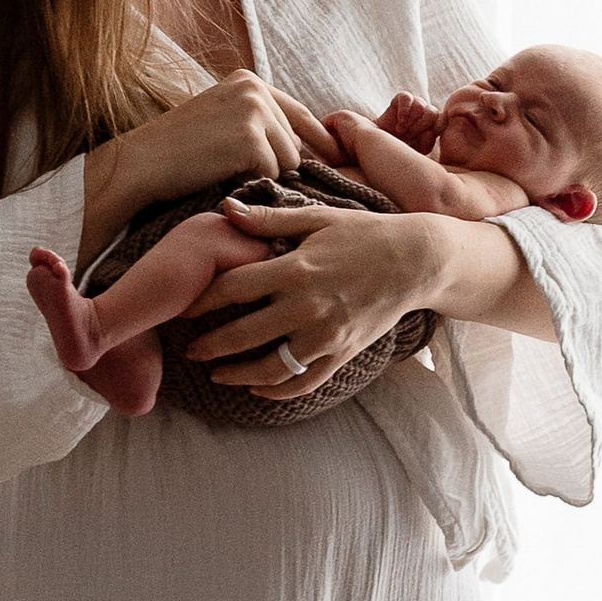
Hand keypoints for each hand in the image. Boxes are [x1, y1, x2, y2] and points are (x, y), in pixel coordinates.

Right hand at [80, 71, 330, 267]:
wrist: (140, 164)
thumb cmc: (177, 153)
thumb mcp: (221, 121)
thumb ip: (259, 123)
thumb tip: (310, 149)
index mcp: (248, 80)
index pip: (301, 114)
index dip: (320, 140)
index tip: (338, 158)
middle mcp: (254, 88)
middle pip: (296, 144)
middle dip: (277, 165)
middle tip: (237, 172)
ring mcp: (253, 111)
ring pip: (289, 162)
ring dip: (264, 176)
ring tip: (226, 171)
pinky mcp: (251, 139)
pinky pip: (273, 175)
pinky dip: (253, 184)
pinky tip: (223, 177)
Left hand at [183, 204, 440, 399]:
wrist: (417, 261)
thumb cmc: (365, 234)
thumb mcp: (318, 218)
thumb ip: (270, 219)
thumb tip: (226, 209)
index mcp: (297, 268)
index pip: (234, 288)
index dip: (203, 300)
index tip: (184, 307)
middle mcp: (309, 305)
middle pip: (244, 333)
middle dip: (210, 345)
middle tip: (189, 349)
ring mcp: (327, 334)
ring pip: (271, 367)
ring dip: (238, 375)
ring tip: (217, 375)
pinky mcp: (343, 352)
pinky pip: (305, 381)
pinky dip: (278, 391)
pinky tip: (257, 390)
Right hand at [376, 91, 444, 152]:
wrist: (384, 142)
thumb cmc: (404, 146)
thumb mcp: (418, 149)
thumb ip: (427, 143)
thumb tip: (429, 132)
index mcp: (435, 122)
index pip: (443, 120)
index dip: (435, 128)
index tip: (423, 136)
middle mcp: (427, 111)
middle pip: (432, 113)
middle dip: (420, 126)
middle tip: (409, 135)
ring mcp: (416, 102)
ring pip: (420, 106)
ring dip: (410, 121)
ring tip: (401, 130)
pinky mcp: (403, 97)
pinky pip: (407, 98)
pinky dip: (404, 110)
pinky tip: (400, 121)